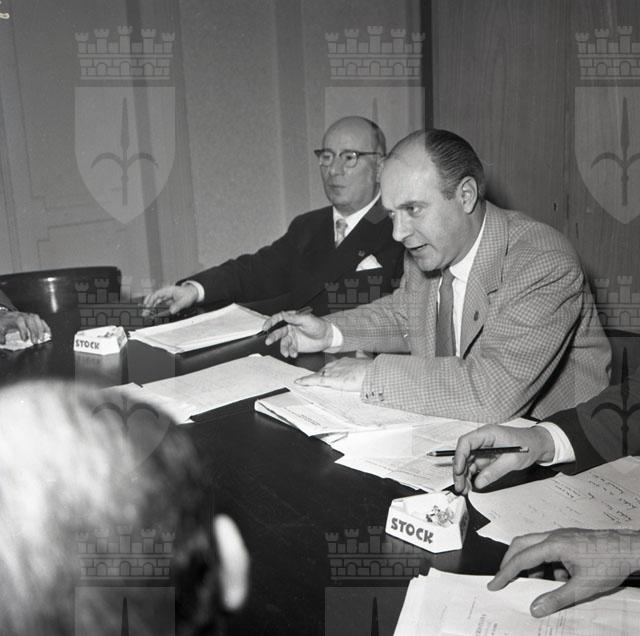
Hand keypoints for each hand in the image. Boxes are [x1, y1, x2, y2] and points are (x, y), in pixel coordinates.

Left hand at [0, 311, 50, 343]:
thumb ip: (1, 336)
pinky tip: (48, 334)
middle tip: (35, 341)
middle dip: (34, 332)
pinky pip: (42, 321)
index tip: (24, 339)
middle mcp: (24, 316)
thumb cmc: (4, 322)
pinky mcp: (35, 318)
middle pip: (31, 322)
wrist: (6, 316)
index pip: (20, 322)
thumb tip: (3, 342)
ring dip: (41, 330)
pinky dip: (46, 327)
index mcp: (15, 318)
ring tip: (42, 338)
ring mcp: (30, 316)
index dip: (23, 330)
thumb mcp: (0, 328)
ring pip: (38, 320)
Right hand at [141, 284, 197, 315]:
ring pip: (155, 301)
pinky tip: (153, 313)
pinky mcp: (166, 301)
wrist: (192, 293)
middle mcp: (165, 293)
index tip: (148, 306)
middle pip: (153, 298)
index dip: (151, 300)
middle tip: (145, 312)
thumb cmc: (188, 294)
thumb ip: (178, 306)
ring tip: (147, 314)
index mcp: (168, 290)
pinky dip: (155, 308)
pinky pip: (158, 304)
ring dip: (150, 307)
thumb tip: (172, 311)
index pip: (156, 294)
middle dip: (148, 305)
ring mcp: (165, 297)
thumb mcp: (184, 301)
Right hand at [263, 310, 331, 357]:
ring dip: (283, 348)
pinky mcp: (295, 346)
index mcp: (291, 319)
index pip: (278, 319)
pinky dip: (291, 352)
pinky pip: (290, 349)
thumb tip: (283, 313)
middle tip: (268, 341)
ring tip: (286, 353)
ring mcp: (292, 338)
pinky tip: (294, 353)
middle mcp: (289, 328)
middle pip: (278, 332)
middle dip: (272, 337)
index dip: (270, 322)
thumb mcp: (307, 319)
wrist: (327, 337)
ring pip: (283, 343)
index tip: (266, 327)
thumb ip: (294, 318)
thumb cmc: (319, 325)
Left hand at [295, 357, 370, 390]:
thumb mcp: (365, 360)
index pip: (333, 365)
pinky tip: (298, 382)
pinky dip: (306, 381)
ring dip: (311, 379)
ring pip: (319, 375)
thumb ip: (361, 356)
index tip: (326, 372)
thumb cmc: (371, 369)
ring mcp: (334, 372)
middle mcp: (337, 364)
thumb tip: (361, 352)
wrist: (372, 373)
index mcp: (345, 361)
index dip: (328, 370)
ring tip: (302, 382)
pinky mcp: (331, 379)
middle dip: (319, 374)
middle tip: (312, 379)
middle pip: (324, 370)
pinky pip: (316, 380)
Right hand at [453, 424, 554, 493]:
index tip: (459, 471)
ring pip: (468, 461)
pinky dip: (472, 475)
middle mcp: (483, 439)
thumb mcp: (512, 460)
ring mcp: (484, 448)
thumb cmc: (528, 445)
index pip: (466, 442)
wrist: (539, 444)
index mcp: (488, 433)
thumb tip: (479, 482)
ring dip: (464, 475)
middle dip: (460, 471)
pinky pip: (475, 465)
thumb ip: (494, 471)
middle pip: (464, 454)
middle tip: (460, 486)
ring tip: (464, 489)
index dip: (459, 456)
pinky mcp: (486, 456)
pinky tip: (471, 485)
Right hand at [488, 528, 639, 616]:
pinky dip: (544, 563)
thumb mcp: (583, 587)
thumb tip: (535, 608)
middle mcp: (553, 536)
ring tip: (533, 584)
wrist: (629, 548)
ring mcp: (560, 535)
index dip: (505, 573)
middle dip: (509, 562)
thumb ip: (557, 598)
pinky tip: (557, 578)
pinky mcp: (568, 539)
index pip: (522, 558)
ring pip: (533, 545)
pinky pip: (547, 549)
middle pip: (520, 544)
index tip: (494, 584)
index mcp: (553, 544)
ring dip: (528, 563)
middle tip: (502, 579)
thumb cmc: (609, 563)